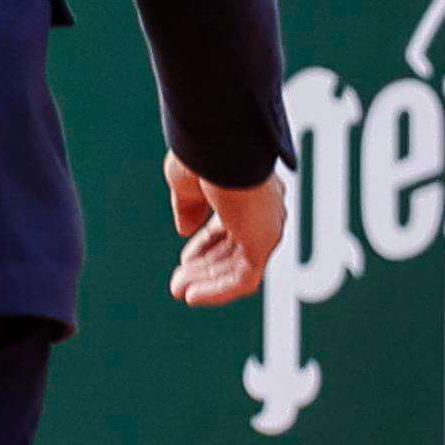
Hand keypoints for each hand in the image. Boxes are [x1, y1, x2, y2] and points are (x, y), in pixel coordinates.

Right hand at [165, 154, 283, 305]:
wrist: (220, 148)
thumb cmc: (204, 155)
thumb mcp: (188, 182)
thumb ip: (188, 206)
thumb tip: (185, 229)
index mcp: (248, 191)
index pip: (230, 228)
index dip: (206, 247)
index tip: (184, 261)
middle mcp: (263, 209)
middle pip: (236, 250)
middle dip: (205, 268)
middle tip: (178, 285)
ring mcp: (266, 226)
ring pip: (240, 267)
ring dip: (208, 282)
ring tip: (181, 291)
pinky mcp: (264, 241)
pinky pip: (245, 278)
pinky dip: (219, 290)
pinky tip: (193, 296)